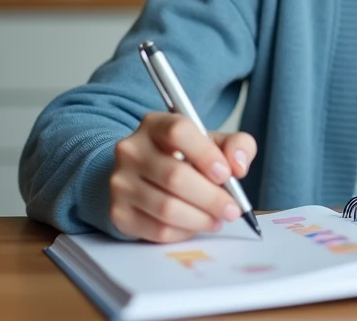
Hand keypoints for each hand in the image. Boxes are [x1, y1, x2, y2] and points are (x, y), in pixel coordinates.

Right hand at [109, 112, 258, 242]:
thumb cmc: (185, 157)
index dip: (205, 154)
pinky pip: (157, 230)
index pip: (178, 132)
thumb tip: (238, 165)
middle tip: (233, 209)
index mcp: (155, 124)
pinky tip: (196, 225)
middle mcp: (131, 150)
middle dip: (211, 197)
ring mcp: (120, 182)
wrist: (144, 176)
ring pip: (166, 207)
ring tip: (218, 219)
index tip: (226, 174)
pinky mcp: (119, 213)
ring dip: (200, 218)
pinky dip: (184, 232)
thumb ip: (236, 145)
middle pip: (174, 176)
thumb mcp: (213, 143)